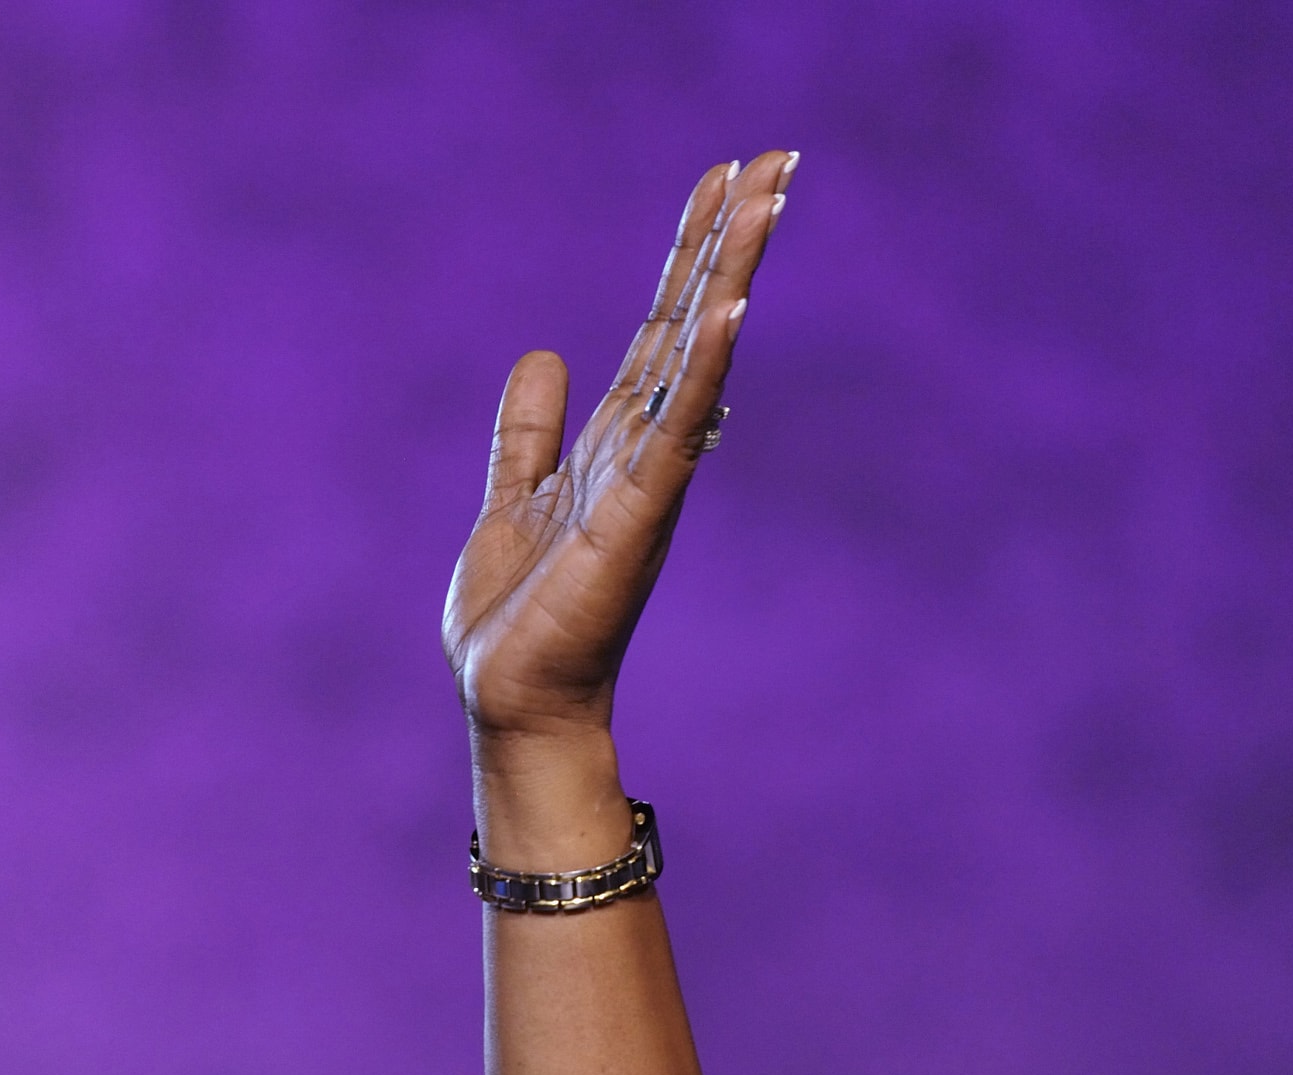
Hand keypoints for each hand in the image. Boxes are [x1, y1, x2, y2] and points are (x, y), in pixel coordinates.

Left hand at [445, 151, 793, 744]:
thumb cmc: (520, 617)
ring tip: (769, 199)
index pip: (662, 325)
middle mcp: (643, 447)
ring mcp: (645, 479)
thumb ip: (529, 430)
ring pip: (695, 359)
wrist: (514, 698)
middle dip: (729, 240)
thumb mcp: (515, 497)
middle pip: (692, 321)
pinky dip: (702, 371)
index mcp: (615, 439)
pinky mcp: (634, 517)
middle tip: (778, 158)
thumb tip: (542, 355)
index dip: (692, 251)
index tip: (728, 176)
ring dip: (730, 277)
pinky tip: (728, 311)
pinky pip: (674, 431)